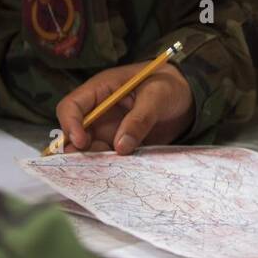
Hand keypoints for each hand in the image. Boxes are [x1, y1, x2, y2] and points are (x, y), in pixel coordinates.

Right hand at [55, 62, 194, 153]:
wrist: (187, 98)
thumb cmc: (170, 87)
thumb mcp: (158, 96)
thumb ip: (140, 119)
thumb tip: (121, 146)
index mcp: (101, 90)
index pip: (71, 106)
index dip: (70, 124)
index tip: (82, 143)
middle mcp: (99, 111)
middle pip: (74, 132)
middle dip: (78, 149)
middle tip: (95, 163)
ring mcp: (107, 129)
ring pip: (88, 149)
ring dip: (95, 161)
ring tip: (113, 167)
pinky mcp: (119, 144)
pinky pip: (107, 158)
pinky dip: (110, 166)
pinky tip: (122, 171)